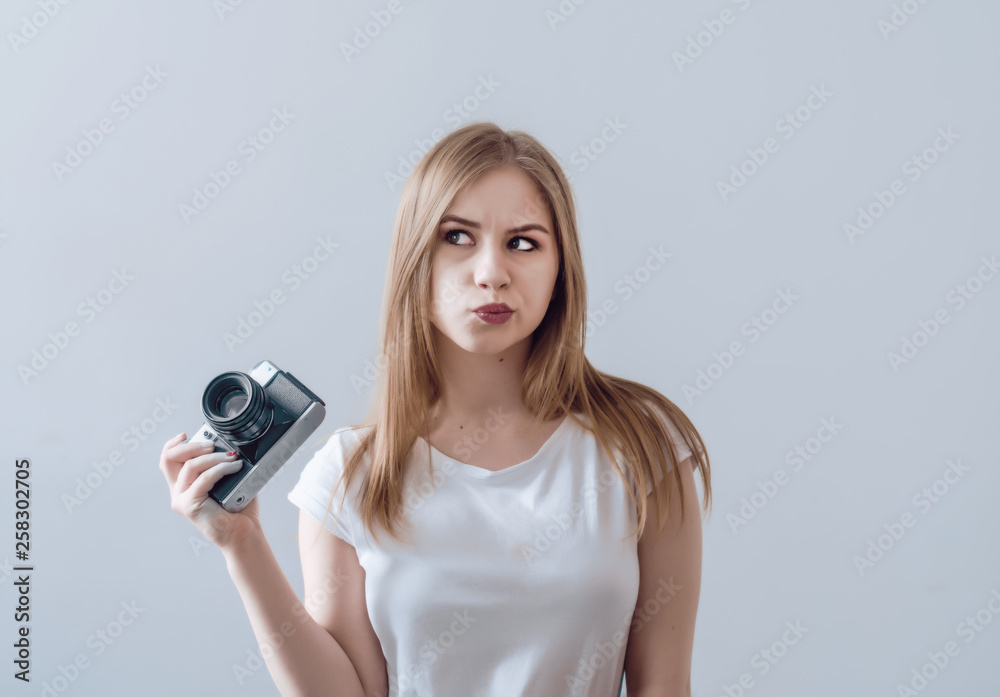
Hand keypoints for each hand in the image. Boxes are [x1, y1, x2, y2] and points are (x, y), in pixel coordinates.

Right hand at [158, 432, 261, 551]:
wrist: (243, 532)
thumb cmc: (238, 507)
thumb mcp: (228, 479)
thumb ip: (221, 463)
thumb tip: (229, 444)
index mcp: (184, 485)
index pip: (167, 460)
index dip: (173, 444)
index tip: (186, 434)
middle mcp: (178, 492)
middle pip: (170, 459)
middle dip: (192, 446)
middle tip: (213, 445)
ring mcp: (181, 499)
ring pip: (190, 466)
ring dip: (214, 457)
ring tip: (233, 457)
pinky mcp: (189, 505)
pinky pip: (203, 479)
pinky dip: (220, 469)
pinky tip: (234, 467)